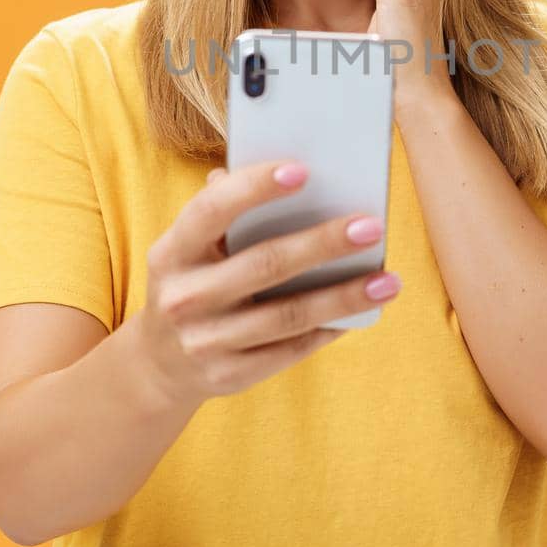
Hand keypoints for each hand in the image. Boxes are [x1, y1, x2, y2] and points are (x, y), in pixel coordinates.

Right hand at [134, 161, 402, 408]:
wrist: (159, 365)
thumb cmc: (192, 282)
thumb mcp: (190, 247)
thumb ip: (224, 209)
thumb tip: (281, 170)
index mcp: (172, 252)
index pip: (212, 211)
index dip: (255, 188)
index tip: (303, 171)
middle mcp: (184, 298)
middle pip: (264, 265)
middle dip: (322, 244)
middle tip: (371, 227)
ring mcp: (205, 342)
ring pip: (287, 316)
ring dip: (342, 297)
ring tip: (388, 281)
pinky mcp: (229, 376)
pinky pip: (290, 350)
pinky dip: (329, 329)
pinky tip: (362, 314)